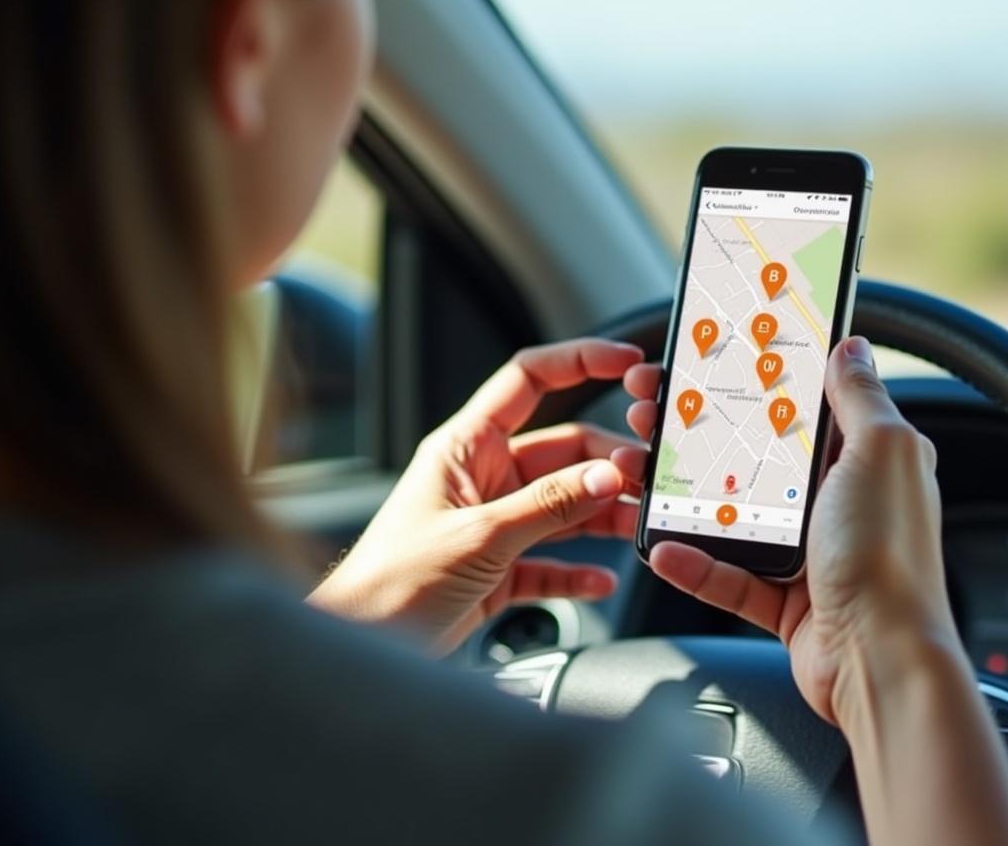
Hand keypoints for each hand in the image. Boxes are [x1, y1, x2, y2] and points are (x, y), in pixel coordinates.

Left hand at [309, 338, 649, 654]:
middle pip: (563, 452)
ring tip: (640, 526)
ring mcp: (494, 524)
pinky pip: (553, 561)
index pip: (528, 381)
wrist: (361, 647)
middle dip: (608, 463)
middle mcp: (483, 479)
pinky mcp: (499, 570)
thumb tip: (607, 477)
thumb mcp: (480, 536)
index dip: (579, 361)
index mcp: (465, 448)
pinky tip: (603, 578)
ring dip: (604, 517)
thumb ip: (548, 505)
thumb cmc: (391, 584)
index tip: (627, 361)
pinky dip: (580, 570)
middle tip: (646, 479)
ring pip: (566, 507)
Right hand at [645, 336, 958, 725]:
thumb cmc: (889, 558)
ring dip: (684, 494)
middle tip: (652, 413)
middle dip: (700, 431)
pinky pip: (727, 574)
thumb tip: (852, 346)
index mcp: (866, 458)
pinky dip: (694, 563)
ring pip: (732, 512)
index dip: (754, 378)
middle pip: (755, 453)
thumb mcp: (881, 452)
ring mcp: (810, 552)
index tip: (708, 360)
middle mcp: (839, 502)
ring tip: (641, 471)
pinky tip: (663, 546)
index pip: (802, 404)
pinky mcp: (784, 599)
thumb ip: (862, 396)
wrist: (881, 662)